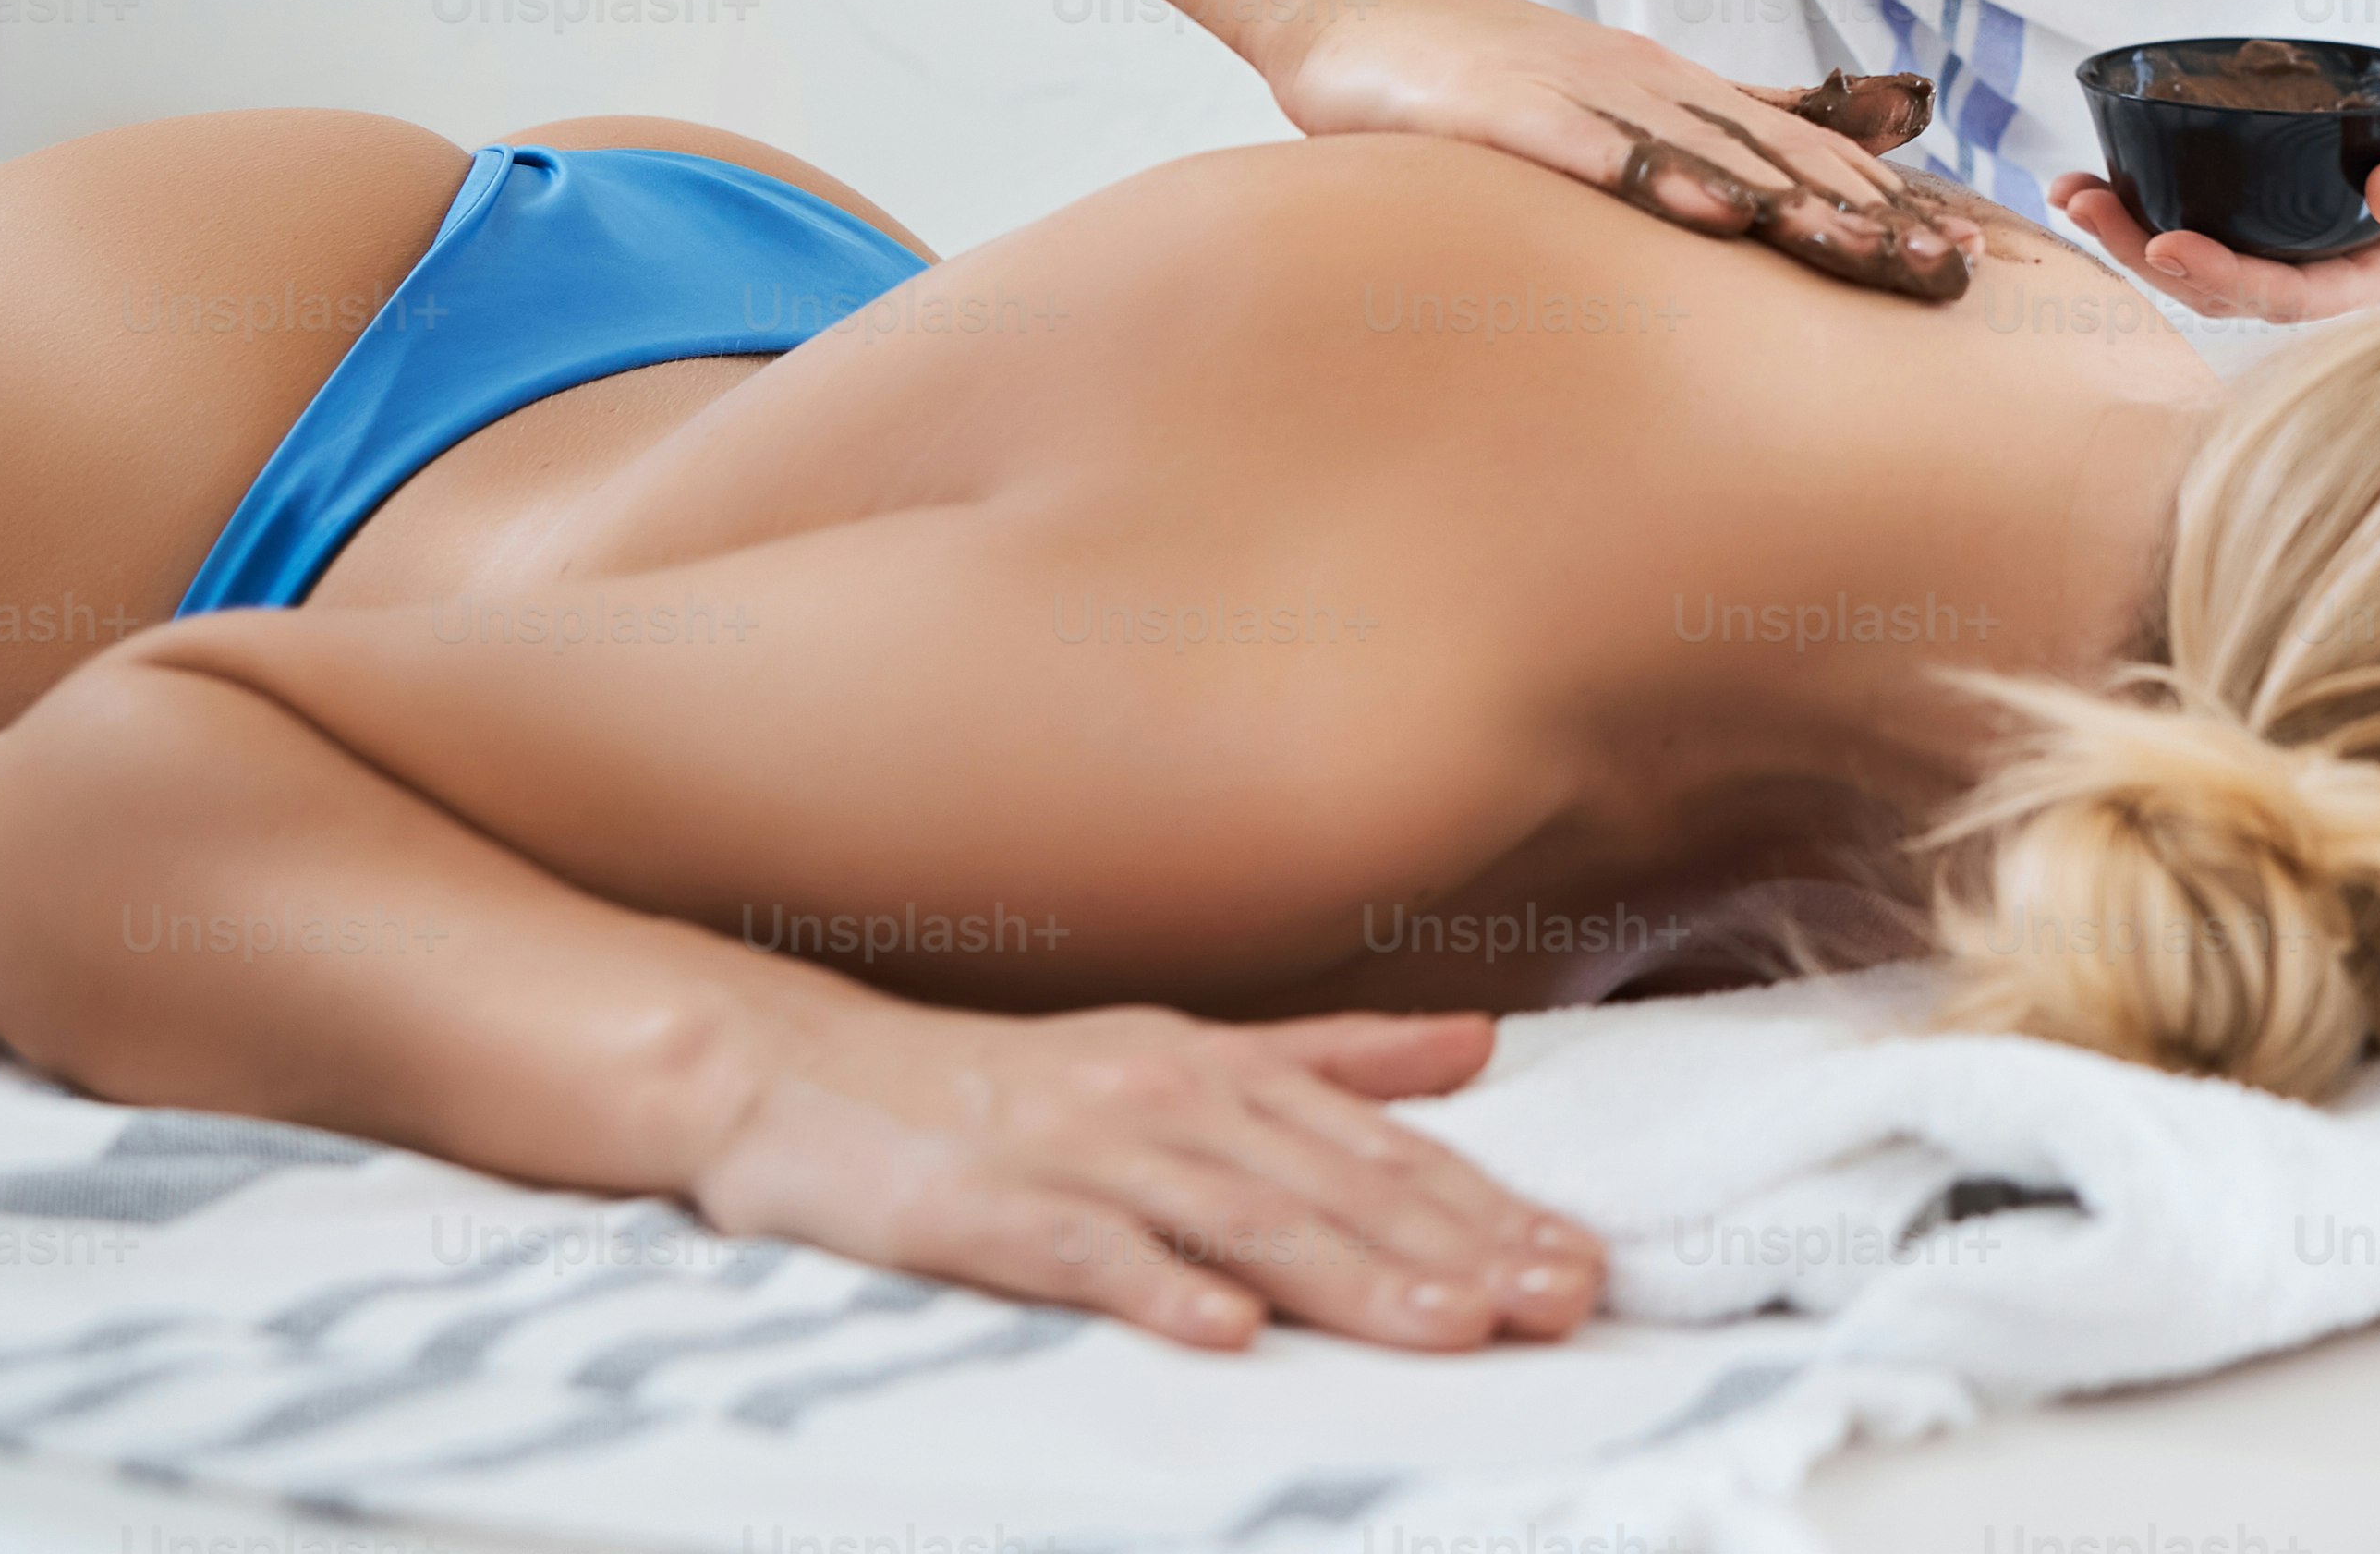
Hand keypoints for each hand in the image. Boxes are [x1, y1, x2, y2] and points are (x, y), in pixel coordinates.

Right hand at [688, 1002, 1598, 1351]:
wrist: (799, 1074)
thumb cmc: (1002, 1082)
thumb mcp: (1177, 1055)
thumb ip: (1329, 1059)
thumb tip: (1475, 1045)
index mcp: (1223, 1071)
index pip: (1382, 1151)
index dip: (1488, 1208)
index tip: (1580, 1261)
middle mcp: (1170, 1101)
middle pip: (1339, 1187)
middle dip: (1461, 1250)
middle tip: (1561, 1302)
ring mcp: (1081, 1153)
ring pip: (1245, 1219)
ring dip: (1355, 1276)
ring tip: (1452, 1327)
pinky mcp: (990, 1209)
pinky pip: (1090, 1254)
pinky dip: (1161, 1290)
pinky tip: (1230, 1334)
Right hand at [1252, 0, 1980, 302]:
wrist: (1357, 11)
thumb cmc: (1496, 76)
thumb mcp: (1630, 100)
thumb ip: (1737, 119)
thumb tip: (1855, 132)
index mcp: (1690, 98)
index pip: (1813, 160)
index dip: (1892, 210)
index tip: (1971, 265)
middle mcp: (1657, 89)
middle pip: (1782, 162)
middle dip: (1872, 221)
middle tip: (1951, 276)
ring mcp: (1586, 95)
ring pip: (1708, 154)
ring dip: (1794, 205)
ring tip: (1870, 253)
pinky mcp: (1511, 110)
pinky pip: (1595, 149)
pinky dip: (1659, 178)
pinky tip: (1714, 212)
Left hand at [2051, 72, 2379, 326]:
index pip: (2288, 296)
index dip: (2222, 277)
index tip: (2164, 241)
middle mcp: (2337, 268)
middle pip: (2228, 284)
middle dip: (2148, 252)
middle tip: (2084, 206)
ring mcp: (2311, 238)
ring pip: (2211, 254)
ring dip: (2135, 231)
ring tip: (2071, 193)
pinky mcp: (2294, 199)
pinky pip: (2221, 213)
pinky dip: (2161, 197)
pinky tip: (2112, 175)